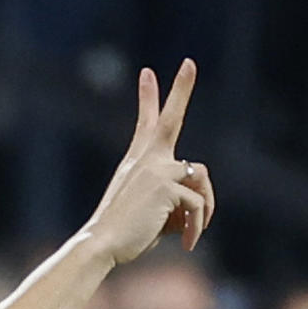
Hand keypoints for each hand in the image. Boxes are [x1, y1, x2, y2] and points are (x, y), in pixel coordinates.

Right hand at [85, 60, 212, 265]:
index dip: (148, 97)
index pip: (146, 123)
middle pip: (171, 119)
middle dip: (180, 89)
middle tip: (189, 63)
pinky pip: (198, 205)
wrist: (102, 244)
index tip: (148, 73)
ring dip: (206, 208)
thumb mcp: (153, 213)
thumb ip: (175, 201)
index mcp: (138, 162)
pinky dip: (198, 227)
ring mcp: (157, 169)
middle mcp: (147, 159)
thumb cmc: (126, 235)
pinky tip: (189, 244)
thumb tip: (201, 204)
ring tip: (193, 232)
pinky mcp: (167, 186)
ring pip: (201, 179)